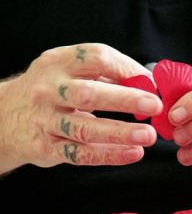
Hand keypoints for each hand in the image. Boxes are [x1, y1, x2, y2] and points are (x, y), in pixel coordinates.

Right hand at [0, 43, 161, 172]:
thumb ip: (103, 76)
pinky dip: (108, 155)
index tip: (151, 82)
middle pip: (90, 93)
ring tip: (148, 136)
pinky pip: (80, 153)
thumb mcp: (66, 72)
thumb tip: (148, 82)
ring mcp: (46, 119)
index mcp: (58, 63)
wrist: (4, 118)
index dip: (127, 69)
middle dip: (126, 99)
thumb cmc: (50, 93)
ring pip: (85, 127)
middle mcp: (49, 89)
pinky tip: (132, 154)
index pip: (96, 58)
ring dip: (120, 132)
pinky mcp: (46, 147)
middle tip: (155, 106)